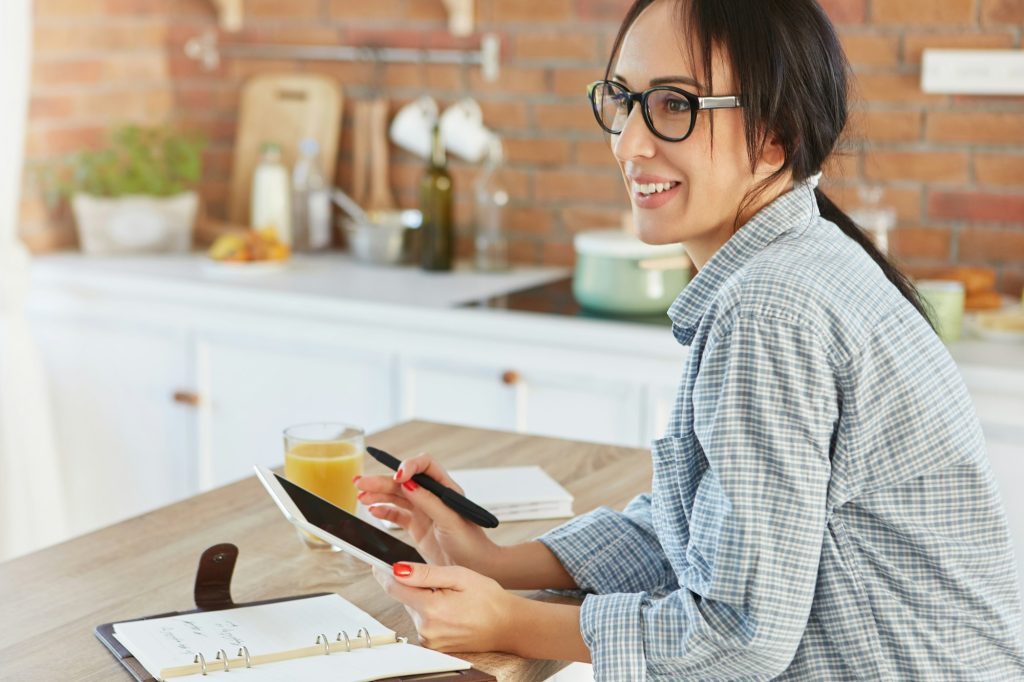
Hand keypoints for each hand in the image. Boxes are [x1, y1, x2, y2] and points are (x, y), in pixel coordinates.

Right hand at [355, 453, 498, 569]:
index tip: (397, 476)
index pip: (425, 465)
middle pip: (403, 481)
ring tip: (361, 495)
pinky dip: (383, 511)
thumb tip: (408, 483)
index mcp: (446, 489)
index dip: (409, 466)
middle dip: (382, 480)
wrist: (475, 568)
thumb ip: (430, 502)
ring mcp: (423, 511)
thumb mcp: (451, 521)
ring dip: (378, 494)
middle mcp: (433, 496)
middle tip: (361, 482)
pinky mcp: (416, 526)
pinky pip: (396, 514)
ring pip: (396, 496)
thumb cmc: (471, 543)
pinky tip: (372, 509)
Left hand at [374, 562, 515, 652]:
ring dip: (425, 599)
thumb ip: (426, 573)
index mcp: (432, 608)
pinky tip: (451, 609)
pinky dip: (431, 612)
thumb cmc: (489, 599)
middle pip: (405, 598)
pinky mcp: (435, 646)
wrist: (509, 626)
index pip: (394, 588)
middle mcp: (427, 628)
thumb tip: (398, 569)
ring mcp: (430, 640)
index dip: (384, 573)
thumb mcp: (459, 576)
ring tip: (452, 597)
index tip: (377, 563)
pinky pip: (423, 622)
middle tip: (442, 581)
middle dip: (416, 586)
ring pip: (414, 609)